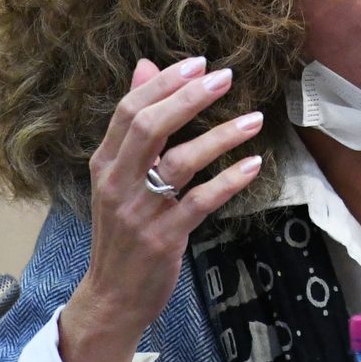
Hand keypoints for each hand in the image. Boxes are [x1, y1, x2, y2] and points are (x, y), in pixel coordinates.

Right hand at [59, 55, 264, 361]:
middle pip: (150, 128)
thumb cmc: (121, 230)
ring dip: (221, 136)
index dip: (165, 84)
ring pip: (181, 162)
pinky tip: (254, 164)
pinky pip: (202, 202)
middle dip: (190, 98)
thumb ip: (134, 124)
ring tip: (255, 119)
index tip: (199, 63)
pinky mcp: (164, 238)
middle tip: (226, 77)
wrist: (112, 297)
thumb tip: (146, 66)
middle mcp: (117, 183)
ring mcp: (140, 212)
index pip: (129, 111)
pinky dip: (230, 180)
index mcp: (105, 164)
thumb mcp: (118, 175)